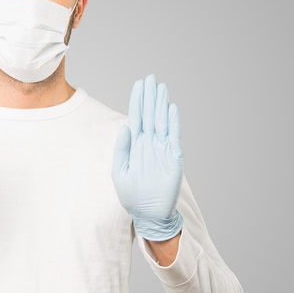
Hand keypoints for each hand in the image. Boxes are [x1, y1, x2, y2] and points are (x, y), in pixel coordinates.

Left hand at [111, 74, 183, 240]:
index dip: (138, 101)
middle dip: (150, 97)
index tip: (139, 85)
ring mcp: (162, 150)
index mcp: (135, 145)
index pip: (137, 117)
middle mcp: (149, 144)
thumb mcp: (120, 172)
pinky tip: (171, 109)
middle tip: (151, 77)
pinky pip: (173, 137)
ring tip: (161, 87)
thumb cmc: (132, 195)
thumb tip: (124, 127)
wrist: (148, 214)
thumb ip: (121, 150)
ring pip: (162, 122)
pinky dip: (173, 123)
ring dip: (161, 105)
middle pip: (150, 115)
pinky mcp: (173, 159)